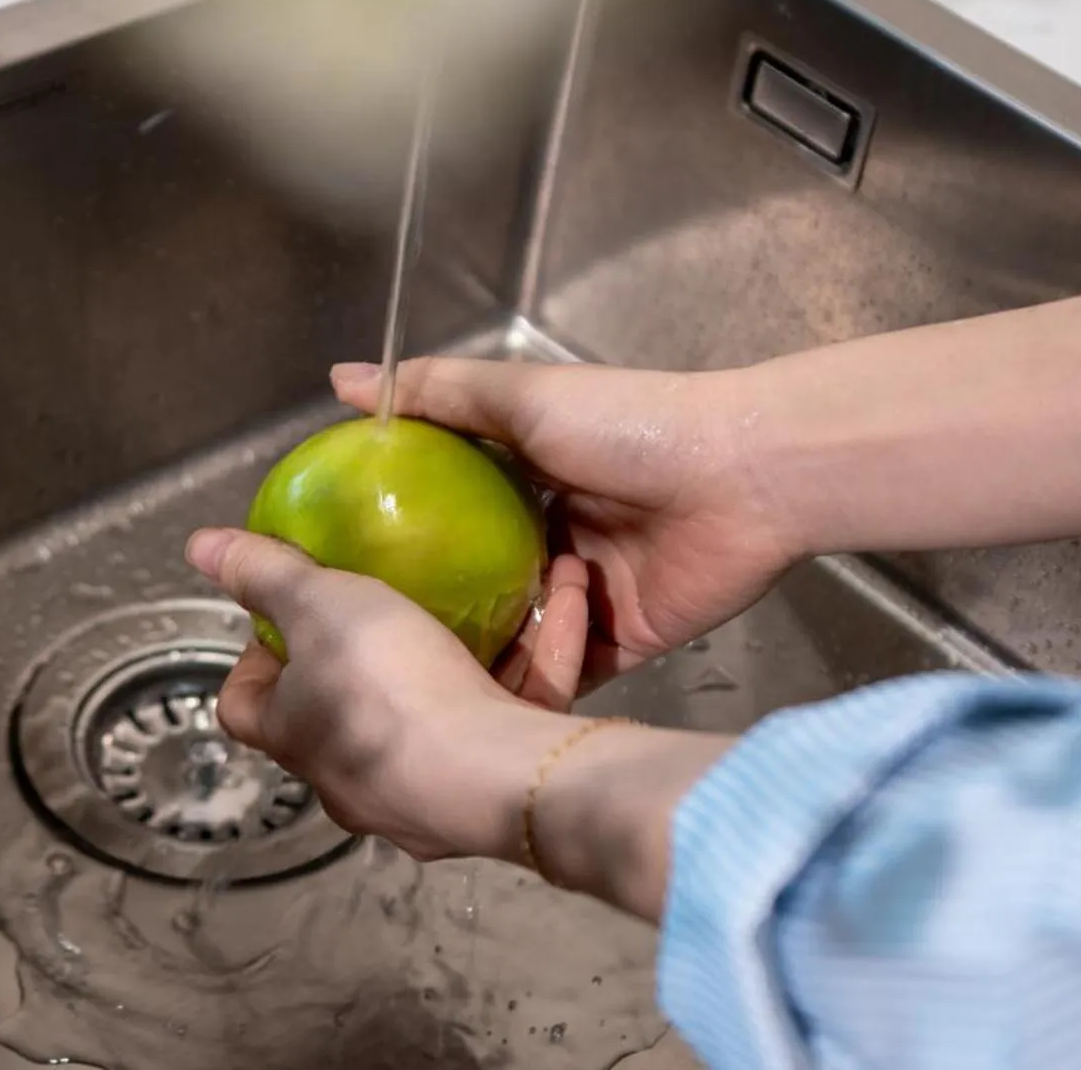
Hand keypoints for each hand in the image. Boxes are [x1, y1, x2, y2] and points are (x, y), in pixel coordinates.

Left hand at [189, 528, 731, 917]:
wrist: (503, 779)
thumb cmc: (392, 692)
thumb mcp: (320, 605)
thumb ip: (265, 572)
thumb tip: (199, 547)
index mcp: (297, 739)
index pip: (245, 705)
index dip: (256, 659)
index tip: (284, 613)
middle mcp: (354, 781)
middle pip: (345, 714)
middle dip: (368, 660)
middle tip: (394, 599)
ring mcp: (426, 795)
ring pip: (440, 716)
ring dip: (468, 653)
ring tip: (493, 593)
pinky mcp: (498, 790)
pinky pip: (514, 715)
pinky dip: (539, 659)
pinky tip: (564, 596)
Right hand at [332, 358, 797, 684]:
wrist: (743, 478)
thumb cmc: (630, 425)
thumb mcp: (520, 396)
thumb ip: (435, 393)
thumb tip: (341, 380)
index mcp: (527, 477)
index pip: (445, 509)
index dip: (395, 531)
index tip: (338, 557)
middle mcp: (551, 537)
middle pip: (473, 579)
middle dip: (427, 606)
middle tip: (363, 635)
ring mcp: (585, 595)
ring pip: (511, 633)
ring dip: (473, 650)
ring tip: (408, 675)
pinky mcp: (620, 642)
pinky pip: (561, 673)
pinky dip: (528, 682)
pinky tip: (474, 700)